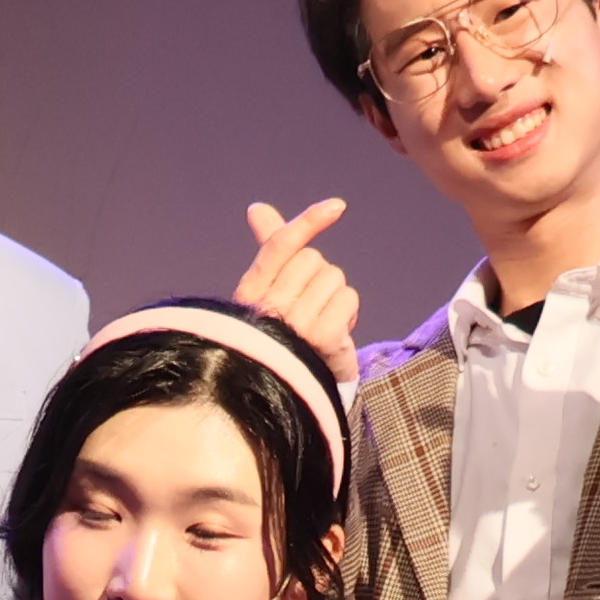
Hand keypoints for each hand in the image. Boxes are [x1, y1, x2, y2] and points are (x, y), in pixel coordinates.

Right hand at [235, 197, 359, 363]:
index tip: (337, 207)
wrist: (284, 392)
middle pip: (314, 260)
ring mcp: (294, 324)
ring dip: (337, 299)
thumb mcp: (268, 291)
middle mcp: (268, 305)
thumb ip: (270, 247)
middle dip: (320, 280)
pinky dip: (348, 315)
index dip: (309, 222)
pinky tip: (335, 336)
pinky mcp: (320, 340)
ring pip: (335, 279)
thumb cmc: (279, 336)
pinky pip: (348, 300)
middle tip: (311, 308)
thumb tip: (257, 209)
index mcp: (251, 290)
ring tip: (322, 325)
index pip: (280, 245)